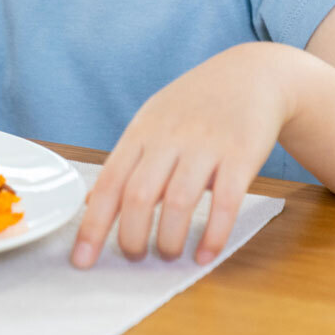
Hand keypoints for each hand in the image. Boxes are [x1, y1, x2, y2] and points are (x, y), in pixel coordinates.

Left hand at [71, 42, 300, 268]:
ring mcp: (205, 145)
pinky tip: (205, 255)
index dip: (92, 225)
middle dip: (131, 237)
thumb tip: (89, 201)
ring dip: (169, 239)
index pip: (107, 184)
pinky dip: (213, 233)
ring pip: (178, 201)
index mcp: (140, 133)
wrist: (252, 73)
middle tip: (134, 258)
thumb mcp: (150, 123)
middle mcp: (168, 138)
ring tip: (168, 255)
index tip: (81, 260)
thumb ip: (124, 162)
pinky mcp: (242, 154)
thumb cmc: (194, 105)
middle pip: (138, 196)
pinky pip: (225, 201)